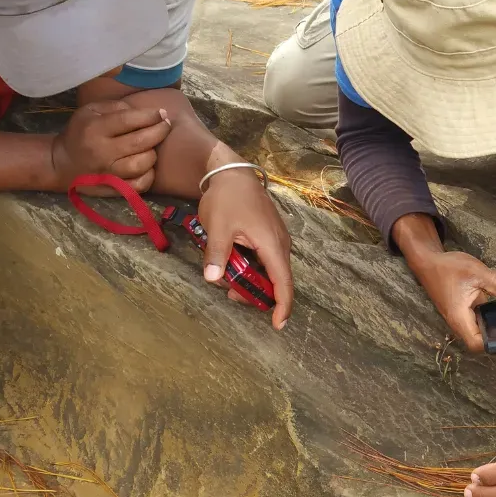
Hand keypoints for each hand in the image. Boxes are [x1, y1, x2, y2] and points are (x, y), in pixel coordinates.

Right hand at [50, 100, 171, 190]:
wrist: (61, 162)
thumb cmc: (80, 132)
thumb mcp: (90, 111)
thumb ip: (116, 107)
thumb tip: (144, 112)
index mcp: (95, 129)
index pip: (129, 120)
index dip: (150, 115)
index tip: (162, 112)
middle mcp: (102, 152)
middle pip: (141, 142)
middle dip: (160, 131)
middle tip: (166, 125)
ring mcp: (108, 173)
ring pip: (142, 164)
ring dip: (153, 153)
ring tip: (152, 146)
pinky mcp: (112, 189)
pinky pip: (139, 185)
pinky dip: (149, 176)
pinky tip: (147, 166)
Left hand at [197, 165, 294, 329]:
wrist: (233, 172)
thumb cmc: (227, 198)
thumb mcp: (218, 226)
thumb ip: (217, 254)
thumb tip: (213, 279)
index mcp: (272, 244)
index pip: (283, 282)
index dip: (282, 306)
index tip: (277, 325)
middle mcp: (280, 244)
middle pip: (276, 280)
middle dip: (256, 293)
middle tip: (230, 292)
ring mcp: (276, 239)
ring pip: (270, 270)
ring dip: (251, 279)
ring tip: (226, 274)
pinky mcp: (269, 235)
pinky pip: (265, 259)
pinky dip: (252, 267)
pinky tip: (233, 261)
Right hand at [411, 250, 495, 351]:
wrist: (429, 262)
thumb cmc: (447, 268)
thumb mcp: (476, 272)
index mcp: (460, 318)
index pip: (476, 344)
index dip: (493, 343)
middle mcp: (459, 322)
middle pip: (480, 339)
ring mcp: (461, 317)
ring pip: (480, 329)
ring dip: (495, 324)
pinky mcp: (463, 311)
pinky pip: (478, 319)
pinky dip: (490, 315)